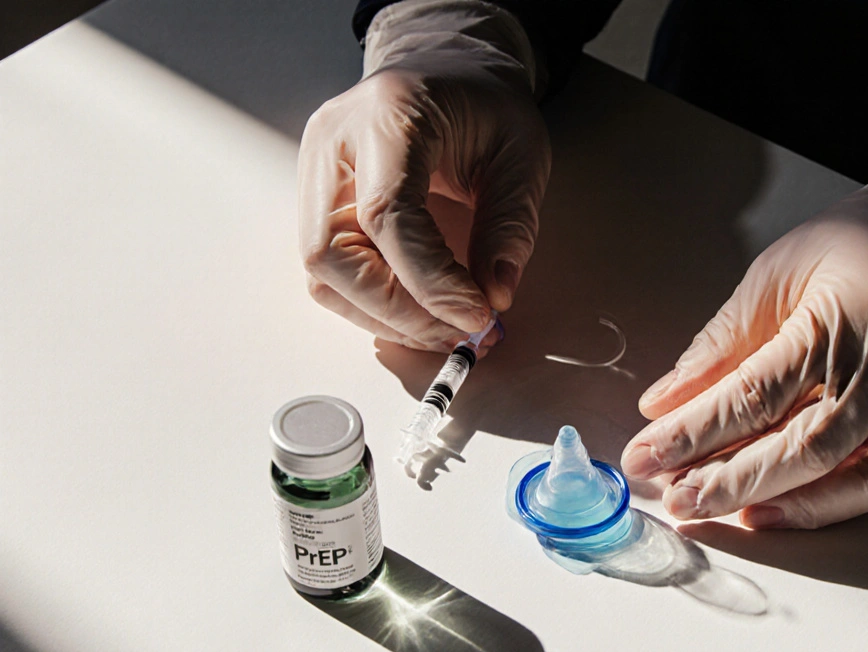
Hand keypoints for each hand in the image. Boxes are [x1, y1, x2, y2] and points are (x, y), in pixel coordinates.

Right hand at [297, 0, 549, 350]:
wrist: (447, 72)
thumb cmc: (484, 105)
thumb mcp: (522, 153)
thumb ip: (511, 224)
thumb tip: (495, 296)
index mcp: (387, 114)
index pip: (387, 214)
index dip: (431, 281)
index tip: (478, 316)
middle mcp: (334, 142)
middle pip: (331, 254)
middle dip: (398, 310)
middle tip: (459, 333)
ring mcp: (315, 171)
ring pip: (322, 273)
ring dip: (385, 316)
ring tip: (445, 328)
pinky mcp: (317, 200)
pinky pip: (331, 271)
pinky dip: (375, 304)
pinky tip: (421, 311)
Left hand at [622, 145, 867, 528]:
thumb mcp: (788, 266)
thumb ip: (727, 339)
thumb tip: (668, 399)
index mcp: (846, 315)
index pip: (753, 393)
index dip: (692, 432)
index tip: (644, 453)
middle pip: (793, 445)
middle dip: (721, 478)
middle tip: (669, 496)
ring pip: (833, 472)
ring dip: (763, 497)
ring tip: (706, 509)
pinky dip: (823, 505)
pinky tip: (771, 511)